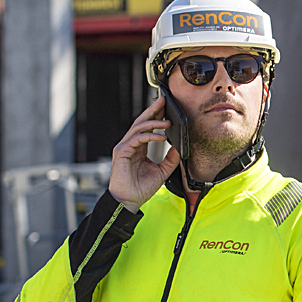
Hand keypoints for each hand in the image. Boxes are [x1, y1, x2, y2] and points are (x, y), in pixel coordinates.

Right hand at [109, 95, 180, 212]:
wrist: (129, 201)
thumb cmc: (141, 188)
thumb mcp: (162, 170)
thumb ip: (170, 158)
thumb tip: (180, 147)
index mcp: (138, 147)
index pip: (147, 127)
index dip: (156, 116)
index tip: (167, 107)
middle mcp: (130, 144)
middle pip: (141, 121)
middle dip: (153, 110)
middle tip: (164, 100)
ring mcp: (124, 147)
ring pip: (138, 127)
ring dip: (154, 122)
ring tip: (168, 122)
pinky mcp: (121, 152)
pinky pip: (137, 139)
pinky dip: (150, 136)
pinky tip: (162, 137)